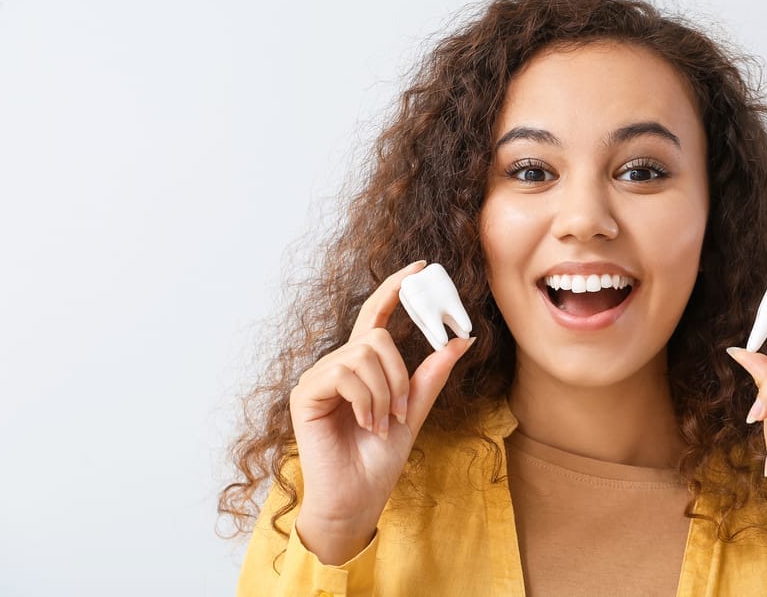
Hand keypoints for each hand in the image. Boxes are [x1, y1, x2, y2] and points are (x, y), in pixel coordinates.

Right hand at [289, 260, 473, 563]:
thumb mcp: (413, 412)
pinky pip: (346, 373)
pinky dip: (366, 399)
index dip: (394, 289)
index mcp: (361, 367)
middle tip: (399, 412)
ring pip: (364, 354)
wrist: (357, 499)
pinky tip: (366, 423)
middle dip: (399, 374)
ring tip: (380, 423)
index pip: (376, 316)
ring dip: (385, 392)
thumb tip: (460, 341)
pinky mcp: (306, 392)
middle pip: (377, 338)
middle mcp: (336, 365)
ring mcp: (318, 377)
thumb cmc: (378, 461)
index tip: (418, 267)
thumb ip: (430, 377)